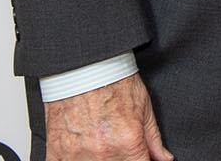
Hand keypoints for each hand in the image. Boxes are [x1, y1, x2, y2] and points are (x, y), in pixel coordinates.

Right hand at [44, 73, 172, 160]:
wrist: (82, 68)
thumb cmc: (113, 82)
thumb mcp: (144, 107)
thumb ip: (154, 139)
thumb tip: (164, 159)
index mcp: (128, 142)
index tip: (139, 157)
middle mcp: (103, 153)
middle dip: (123, 159)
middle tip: (119, 145)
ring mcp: (77, 155)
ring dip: (100, 160)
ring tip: (102, 145)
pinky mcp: (57, 153)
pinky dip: (76, 160)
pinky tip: (83, 151)